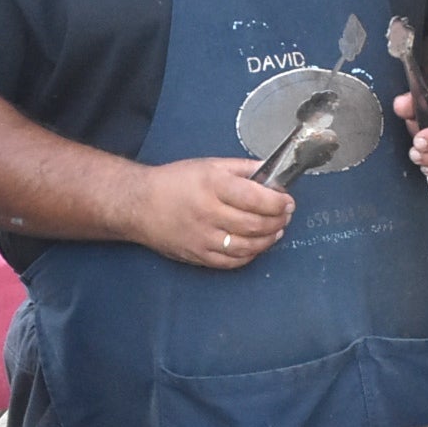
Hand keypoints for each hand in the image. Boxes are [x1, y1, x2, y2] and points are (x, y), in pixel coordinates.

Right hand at [132, 157, 293, 268]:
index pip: (255, 198)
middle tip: (285, 215)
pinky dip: (249, 255)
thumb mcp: (209, 165)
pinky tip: (256, 246)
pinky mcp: (198, 255)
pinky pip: (231, 262)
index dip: (278, 202)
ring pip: (247, 246)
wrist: (140, 205)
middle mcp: (208, 213)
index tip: (288, 201)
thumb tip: (271, 172)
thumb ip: (242, 168)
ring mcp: (203, 237)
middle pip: (255, 224)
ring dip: (268, 240)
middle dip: (278, 221)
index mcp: (213, 185)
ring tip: (276, 230)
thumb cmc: (175, 182)